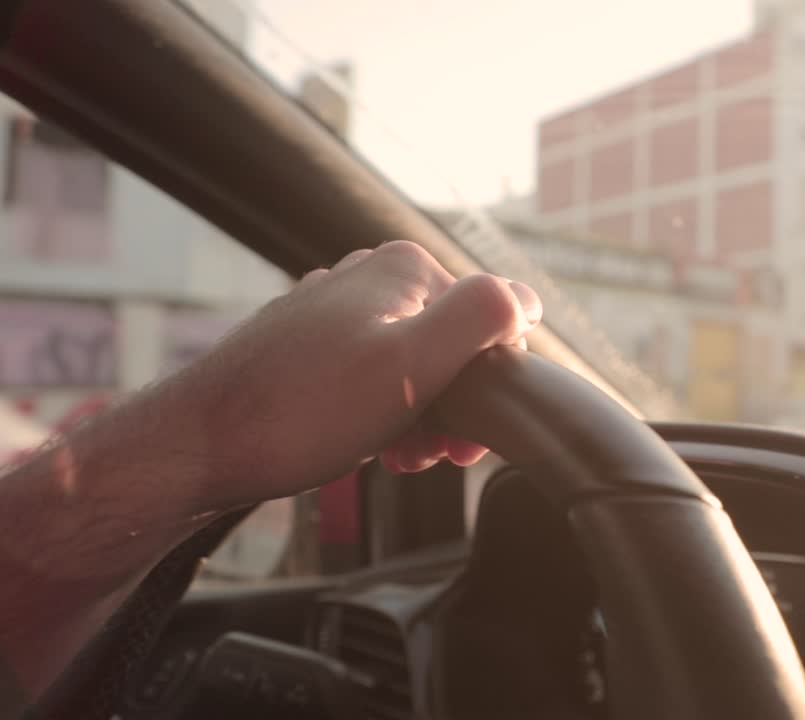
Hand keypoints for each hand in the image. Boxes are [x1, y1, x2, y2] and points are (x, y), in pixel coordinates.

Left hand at [154, 240, 541, 511]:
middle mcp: (371, 278)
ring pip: (415, 365)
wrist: (200, 447)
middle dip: (456, 404)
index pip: (493, 319)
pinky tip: (373, 446)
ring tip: (402, 455)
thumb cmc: (302, 411)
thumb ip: (479, 319)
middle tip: (436, 454)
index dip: (493, 382)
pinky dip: (387, 413)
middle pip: (453, 344)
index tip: (467, 435)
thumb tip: (526, 300)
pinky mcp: (314, 347)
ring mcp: (338, 311)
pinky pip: (376, 376)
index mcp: (404, 269)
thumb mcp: (411, 364)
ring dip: (423, 415)